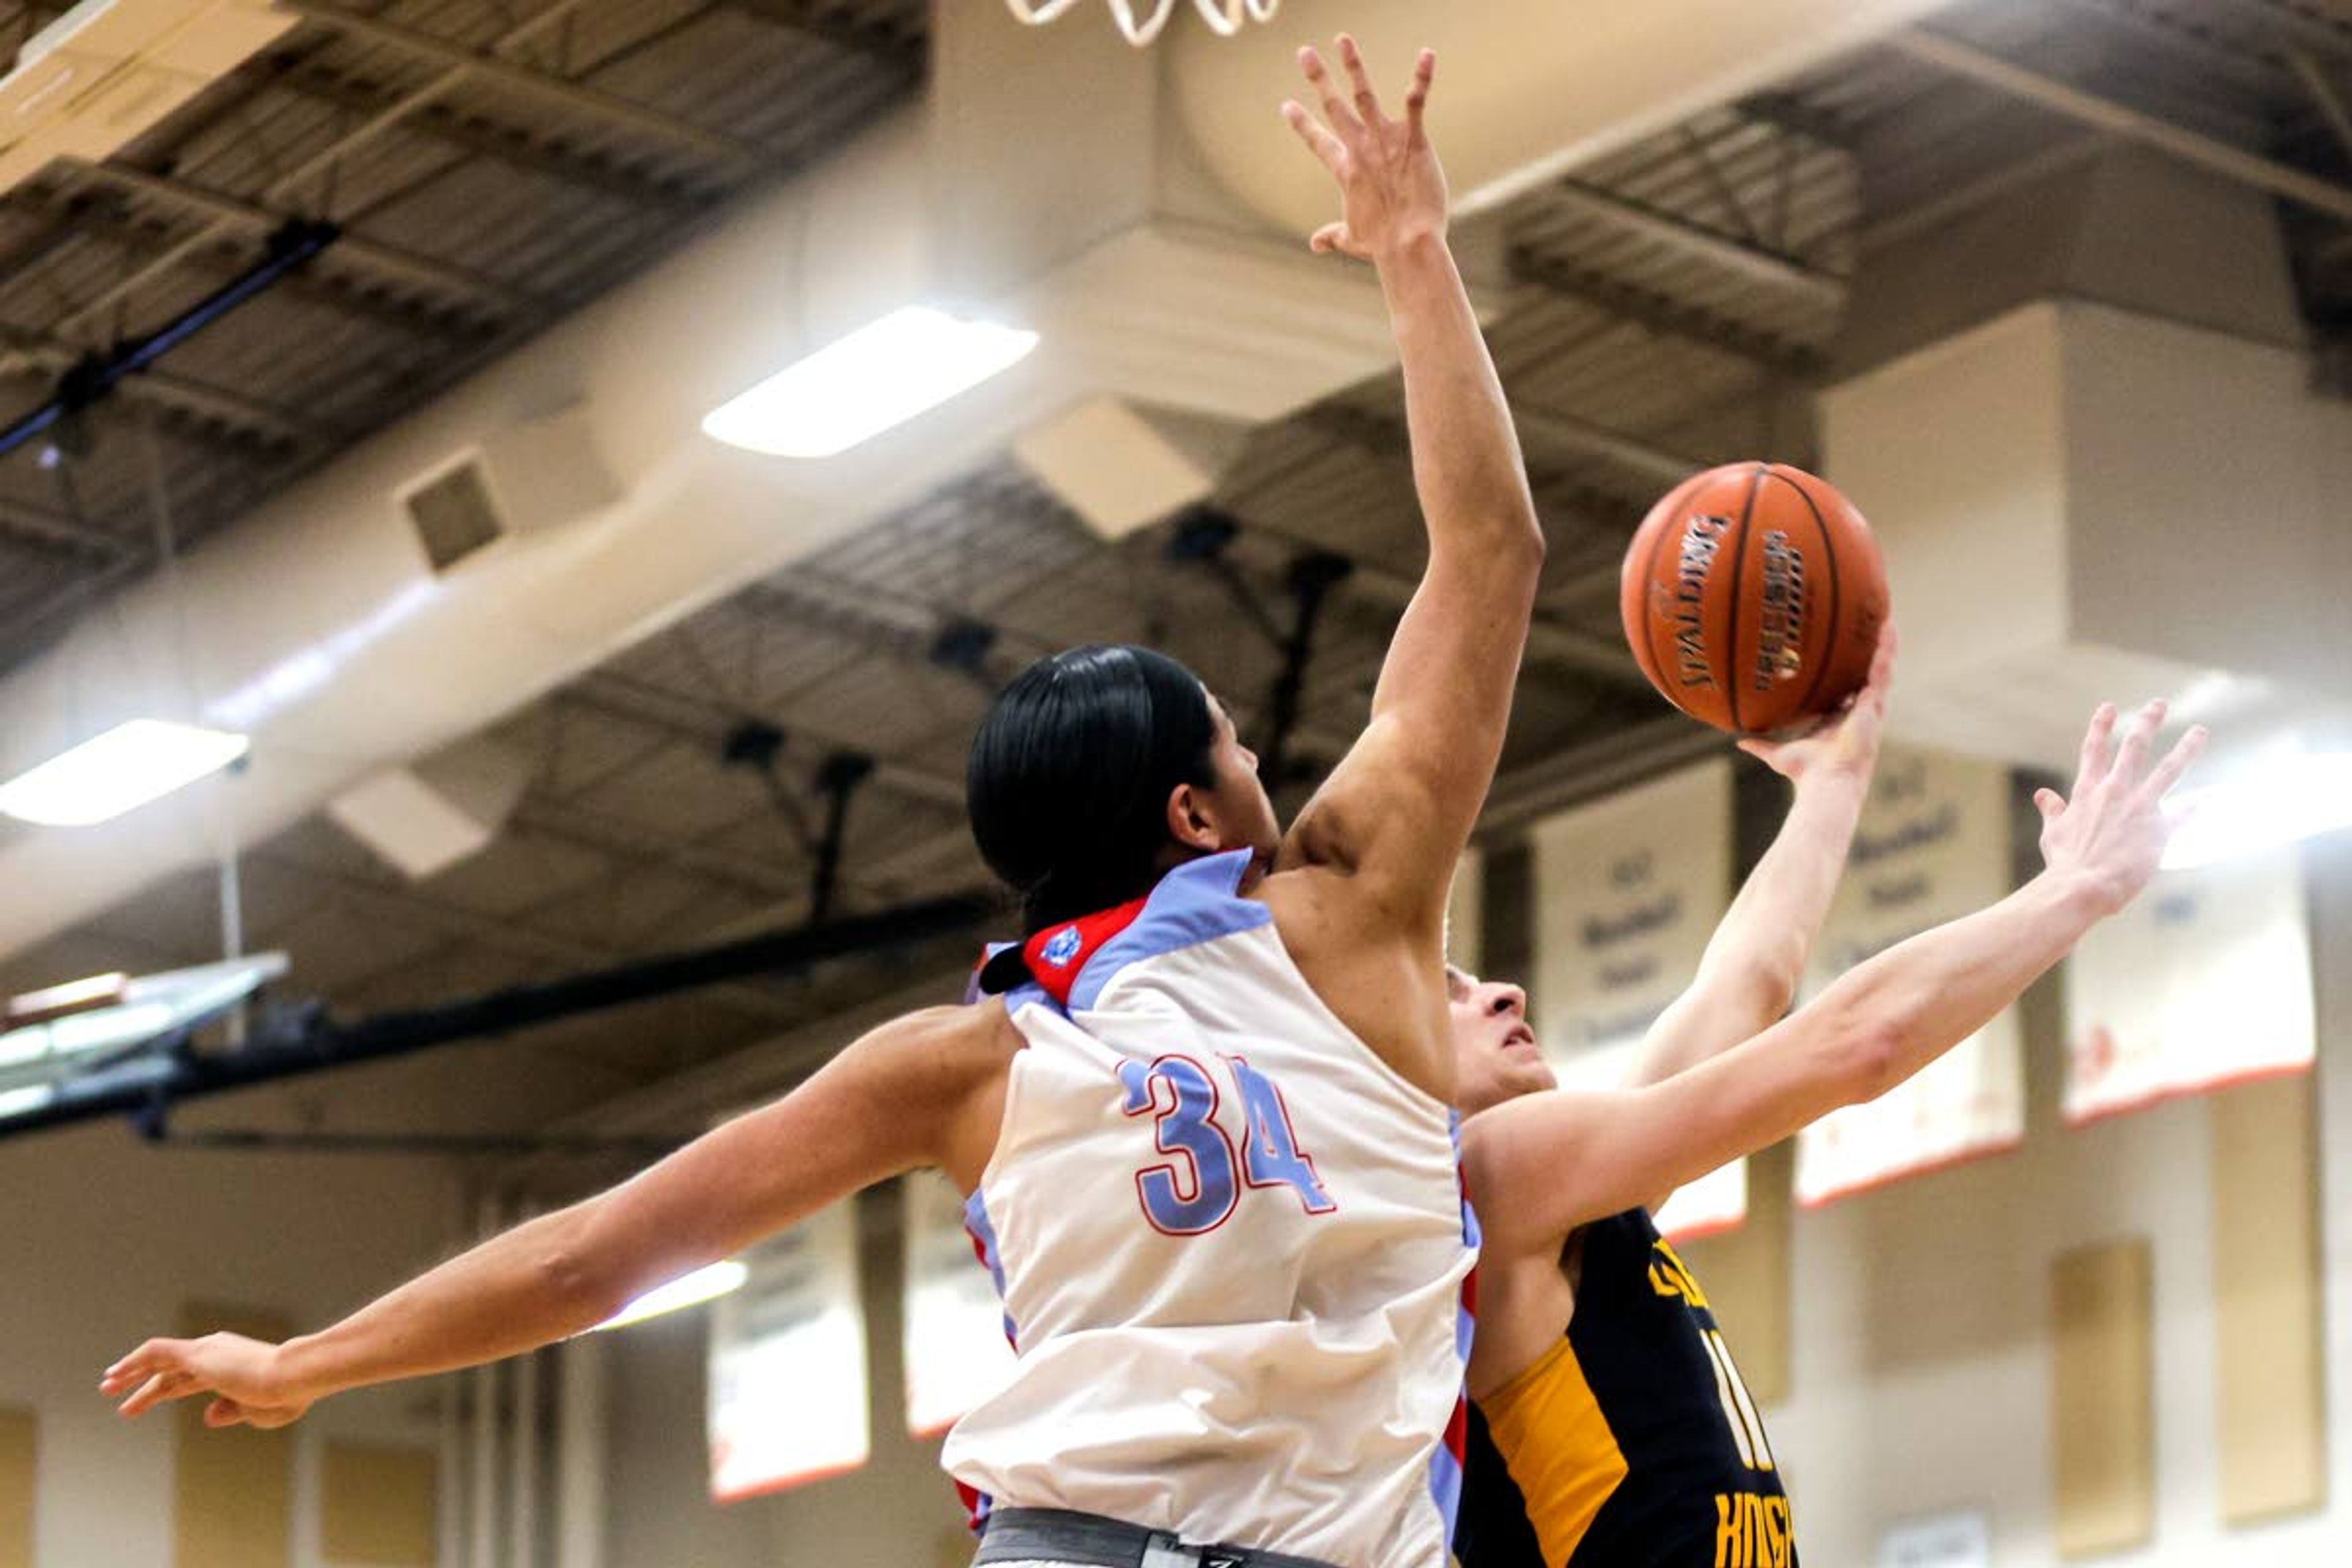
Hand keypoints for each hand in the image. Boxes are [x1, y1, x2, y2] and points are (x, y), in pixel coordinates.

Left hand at [101, 1332, 313, 1429]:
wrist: (295, 1378)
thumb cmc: (286, 1395)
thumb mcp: (257, 1411)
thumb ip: (231, 1412)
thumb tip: (207, 1416)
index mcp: (232, 1367)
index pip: (191, 1378)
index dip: (166, 1390)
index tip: (146, 1402)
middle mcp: (218, 1353)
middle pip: (171, 1372)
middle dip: (144, 1386)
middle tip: (119, 1399)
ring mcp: (208, 1352)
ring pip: (159, 1361)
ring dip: (131, 1374)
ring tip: (107, 1387)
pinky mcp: (198, 1354)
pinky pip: (157, 1352)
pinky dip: (133, 1361)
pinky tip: (115, 1375)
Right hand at [1280, 37, 1445, 262]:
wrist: (1408, 244)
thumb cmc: (1383, 244)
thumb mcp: (1353, 239)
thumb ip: (1333, 236)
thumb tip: (1315, 244)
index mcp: (1345, 170)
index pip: (1318, 141)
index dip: (1301, 123)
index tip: (1287, 105)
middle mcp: (1360, 150)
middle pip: (1333, 107)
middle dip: (1318, 78)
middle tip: (1303, 52)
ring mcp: (1385, 142)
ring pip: (1363, 95)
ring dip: (1353, 66)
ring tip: (1342, 40)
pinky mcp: (1412, 140)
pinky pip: (1415, 102)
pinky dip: (1421, 78)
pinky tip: (1426, 54)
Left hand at [1740, 623, 1895, 787]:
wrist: (1825, 781)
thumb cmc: (1805, 773)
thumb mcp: (1778, 754)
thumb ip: (1761, 745)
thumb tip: (1740, 740)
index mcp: (1839, 721)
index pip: (1846, 691)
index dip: (1848, 675)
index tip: (1845, 656)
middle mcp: (1857, 713)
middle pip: (1866, 677)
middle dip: (1872, 655)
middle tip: (1874, 630)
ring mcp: (1869, 710)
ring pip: (1880, 672)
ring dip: (1885, 646)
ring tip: (1887, 621)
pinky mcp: (1875, 707)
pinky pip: (1882, 674)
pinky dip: (1886, 652)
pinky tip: (1888, 632)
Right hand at [2035, 700, 2207, 914]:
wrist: (2081, 885)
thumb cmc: (2064, 863)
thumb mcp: (2053, 833)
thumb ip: (2053, 810)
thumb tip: (2043, 795)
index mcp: (2087, 791)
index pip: (2093, 750)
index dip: (2100, 726)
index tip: (2108, 707)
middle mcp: (2115, 791)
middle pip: (2134, 747)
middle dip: (2148, 722)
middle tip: (2160, 704)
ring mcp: (2139, 807)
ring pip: (2169, 769)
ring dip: (2187, 748)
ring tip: (2200, 732)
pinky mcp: (2159, 828)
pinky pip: (2183, 813)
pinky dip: (2196, 807)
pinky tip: (2209, 799)